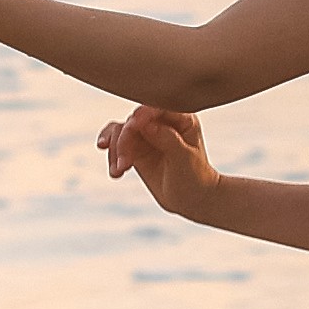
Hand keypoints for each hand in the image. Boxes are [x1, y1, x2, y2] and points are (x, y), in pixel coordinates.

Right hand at [99, 106, 214, 213]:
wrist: (192, 199)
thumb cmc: (196, 177)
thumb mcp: (185, 159)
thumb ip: (167, 139)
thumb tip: (146, 124)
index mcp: (181, 118)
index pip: (157, 108)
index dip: (142, 115)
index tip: (132, 127)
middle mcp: (162, 122)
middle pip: (134, 120)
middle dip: (124, 140)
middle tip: (124, 164)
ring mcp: (147, 134)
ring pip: (121, 131)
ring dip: (116, 150)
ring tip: (118, 171)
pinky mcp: (136, 148)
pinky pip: (116, 144)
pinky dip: (112, 156)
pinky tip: (115, 171)